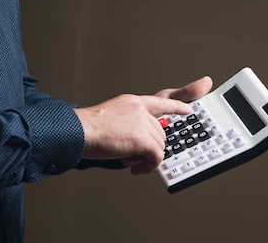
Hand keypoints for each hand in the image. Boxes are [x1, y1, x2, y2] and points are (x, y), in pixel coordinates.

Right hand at [74, 76, 212, 173]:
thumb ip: (127, 123)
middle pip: (159, 133)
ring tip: (129, 161)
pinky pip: (156, 157)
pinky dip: (148, 166)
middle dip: (149, 148)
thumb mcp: (110, 117)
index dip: (176, 106)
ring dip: (146, 158)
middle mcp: (139, 109)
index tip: (187, 109)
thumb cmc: (86, 129)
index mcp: (132, 102)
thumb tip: (137, 141)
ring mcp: (142, 123)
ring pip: (159, 146)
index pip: (160, 101)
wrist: (79, 130)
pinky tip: (135, 167)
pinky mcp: (143, 139)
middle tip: (133, 156)